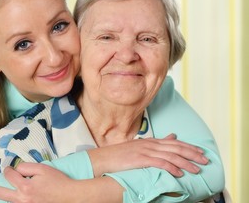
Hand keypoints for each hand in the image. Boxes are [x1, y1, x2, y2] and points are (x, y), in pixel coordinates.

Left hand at [0, 164, 76, 202]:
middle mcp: (22, 199)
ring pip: (6, 201)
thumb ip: (27, 167)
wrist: (71, 197)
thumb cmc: (58, 182)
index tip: (10, 168)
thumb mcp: (43, 169)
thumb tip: (16, 170)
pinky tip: (7, 197)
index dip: (9, 169)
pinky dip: (9, 200)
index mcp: (24, 187)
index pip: (9, 175)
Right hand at [88, 133, 208, 176]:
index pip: (175, 142)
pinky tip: (179, 174)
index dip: (189, 147)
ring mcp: (145, 151)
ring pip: (171, 155)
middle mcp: (150, 144)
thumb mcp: (140, 146)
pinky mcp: (141, 159)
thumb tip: (172, 136)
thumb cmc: (121, 155)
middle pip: (176, 148)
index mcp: (151, 141)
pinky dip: (171, 168)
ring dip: (185, 163)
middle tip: (205, 161)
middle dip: (192, 154)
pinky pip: (159, 163)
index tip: (201, 153)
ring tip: (196, 170)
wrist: (104, 158)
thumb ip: (157, 143)